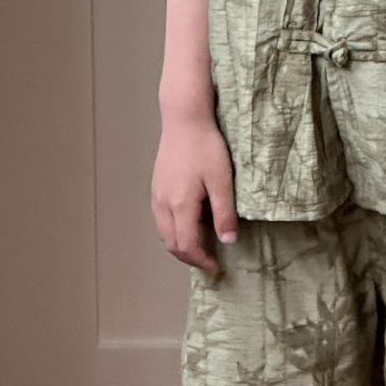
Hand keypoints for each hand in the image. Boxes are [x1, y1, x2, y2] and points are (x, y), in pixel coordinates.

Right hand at [151, 113, 238, 274]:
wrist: (184, 118)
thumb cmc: (205, 146)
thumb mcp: (222, 180)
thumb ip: (224, 213)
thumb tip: (228, 241)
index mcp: (180, 205)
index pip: (187, 246)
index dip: (201, 260)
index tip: (217, 266)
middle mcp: (163, 204)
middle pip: (171, 243)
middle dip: (189, 257)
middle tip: (209, 261)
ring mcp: (157, 195)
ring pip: (163, 232)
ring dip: (180, 245)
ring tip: (200, 245)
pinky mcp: (157, 186)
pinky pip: (161, 219)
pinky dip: (173, 230)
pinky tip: (188, 223)